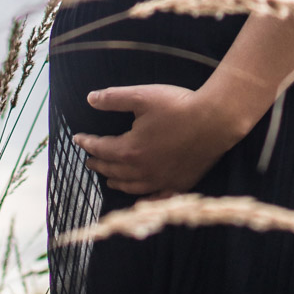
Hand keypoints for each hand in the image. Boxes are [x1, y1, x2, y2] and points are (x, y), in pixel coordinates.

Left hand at [74, 84, 248, 195]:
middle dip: (98, 164)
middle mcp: (142, 171)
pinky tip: (141, 196)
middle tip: (90, 160)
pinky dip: (143, 197)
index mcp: (130, 150)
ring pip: (131, 186)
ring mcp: (161, 180)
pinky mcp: (179, 184)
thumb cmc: (178, 105)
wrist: (215, 120)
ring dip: (116, 181)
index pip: (101, 149)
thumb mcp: (143, 96)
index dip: (87, 143)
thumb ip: (114, 98)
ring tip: (109, 179)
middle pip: (113, 170)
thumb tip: (90, 98)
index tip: (78, 139)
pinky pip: (156, 196)